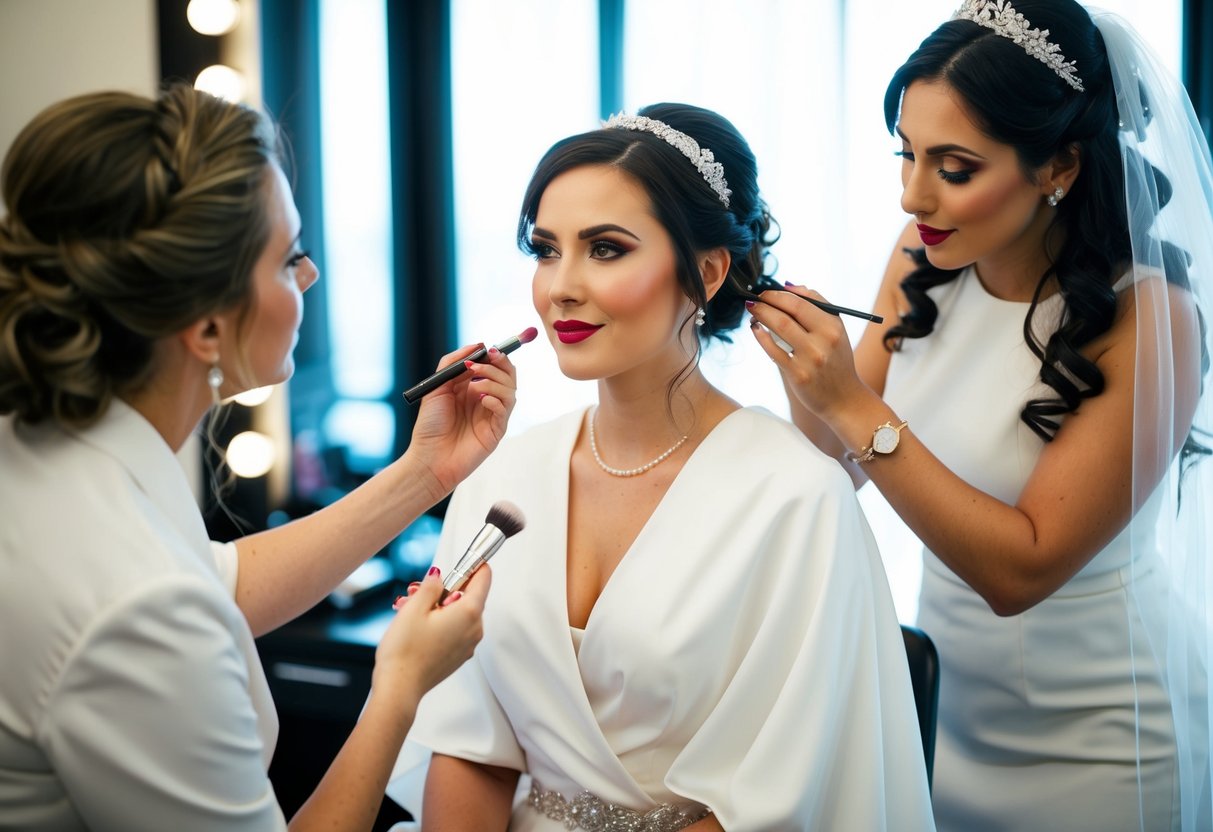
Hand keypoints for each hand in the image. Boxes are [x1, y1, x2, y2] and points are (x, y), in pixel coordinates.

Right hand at [372, 565, 491, 702]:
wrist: (399, 688)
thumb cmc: (405, 650)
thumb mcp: (415, 607)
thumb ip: (432, 585)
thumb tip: (440, 574)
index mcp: (470, 612)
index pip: (484, 578)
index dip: (473, 565)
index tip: (460, 561)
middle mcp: (475, 629)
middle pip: (468, 596)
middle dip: (443, 589)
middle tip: (415, 591)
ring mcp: (468, 644)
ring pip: (458, 613)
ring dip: (437, 607)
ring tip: (408, 610)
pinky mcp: (459, 655)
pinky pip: (454, 630)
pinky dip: (439, 623)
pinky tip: (415, 627)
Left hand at [409, 344, 517, 497]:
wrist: (428, 458)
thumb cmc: (430, 425)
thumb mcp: (436, 387)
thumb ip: (451, 363)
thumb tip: (477, 346)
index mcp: (473, 389)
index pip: (495, 367)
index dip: (496, 356)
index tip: (489, 349)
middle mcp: (486, 400)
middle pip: (508, 376)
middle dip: (499, 365)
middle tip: (482, 363)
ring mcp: (492, 416)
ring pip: (510, 390)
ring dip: (494, 381)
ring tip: (475, 385)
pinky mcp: (496, 431)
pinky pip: (505, 410)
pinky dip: (496, 399)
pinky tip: (481, 399)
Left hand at [747, 284, 868, 422]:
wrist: (843, 399)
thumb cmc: (836, 361)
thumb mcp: (836, 330)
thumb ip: (817, 305)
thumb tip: (788, 286)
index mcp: (834, 326)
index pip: (802, 301)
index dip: (779, 294)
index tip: (766, 292)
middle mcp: (824, 340)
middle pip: (788, 311)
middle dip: (766, 302)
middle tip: (753, 300)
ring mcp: (811, 358)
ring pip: (779, 327)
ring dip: (761, 316)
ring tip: (752, 312)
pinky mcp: (798, 374)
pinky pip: (773, 350)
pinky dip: (761, 336)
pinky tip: (756, 329)